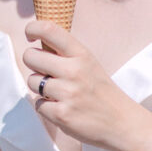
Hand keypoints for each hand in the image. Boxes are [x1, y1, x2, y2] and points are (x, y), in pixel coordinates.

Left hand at [23, 20, 147, 150]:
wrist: (121, 122)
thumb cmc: (101, 92)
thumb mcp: (89, 64)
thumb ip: (66, 53)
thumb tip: (38, 42)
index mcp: (81, 54)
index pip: (49, 30)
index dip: (32, 28)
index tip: (30, 35)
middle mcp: (74, 71)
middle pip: (31, 57)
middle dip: (33, 63)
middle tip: (44, 70)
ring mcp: (67, 93)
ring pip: (32, 82)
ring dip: (40, 88)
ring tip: (59, 93)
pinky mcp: (61, 114)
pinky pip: (38, 104)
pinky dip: (47, 107)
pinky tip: (63, 108)